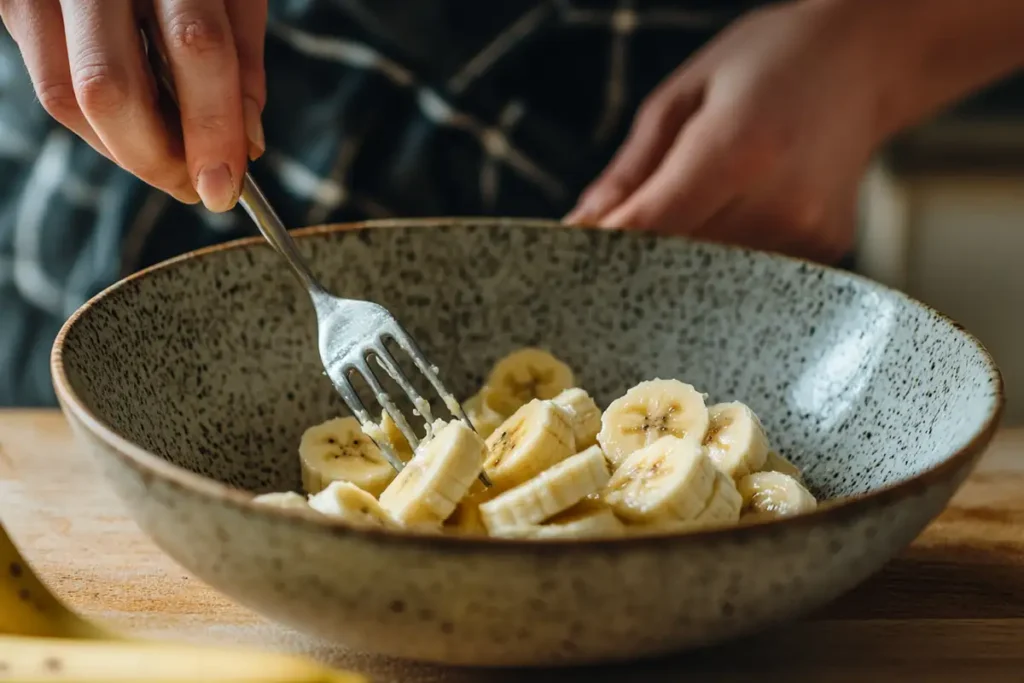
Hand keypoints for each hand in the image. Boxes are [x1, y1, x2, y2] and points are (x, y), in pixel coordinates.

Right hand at [0, 0, 266, 210]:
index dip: (213, 127)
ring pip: (67, 97)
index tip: (225, 187)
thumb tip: (245, 144)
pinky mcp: (12, 0)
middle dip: (158, 158)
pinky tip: (137, 124)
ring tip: (172, 157)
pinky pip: (48, 85)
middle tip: (195, 185)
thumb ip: (242, 61)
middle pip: (110, 87)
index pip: (195, 45)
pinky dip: (97, 123)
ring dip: (125, 150)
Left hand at [565, 0, 894, 262]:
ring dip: (684, 255)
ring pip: (711, 273)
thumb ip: (630, 170)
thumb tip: (582, 226)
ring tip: (697, 206)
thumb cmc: (767, 62)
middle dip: (640, 253)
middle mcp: (780, 200)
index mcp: (738, 146)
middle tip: (622, 235)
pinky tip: (740, 209)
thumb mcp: (682, 96)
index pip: (652, 225)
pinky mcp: (825, 249)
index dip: (606, 246)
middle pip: (678, 259)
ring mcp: (808, 232)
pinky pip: (750, 270)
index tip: (572, 253)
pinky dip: (726, 252)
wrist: (868, 60)